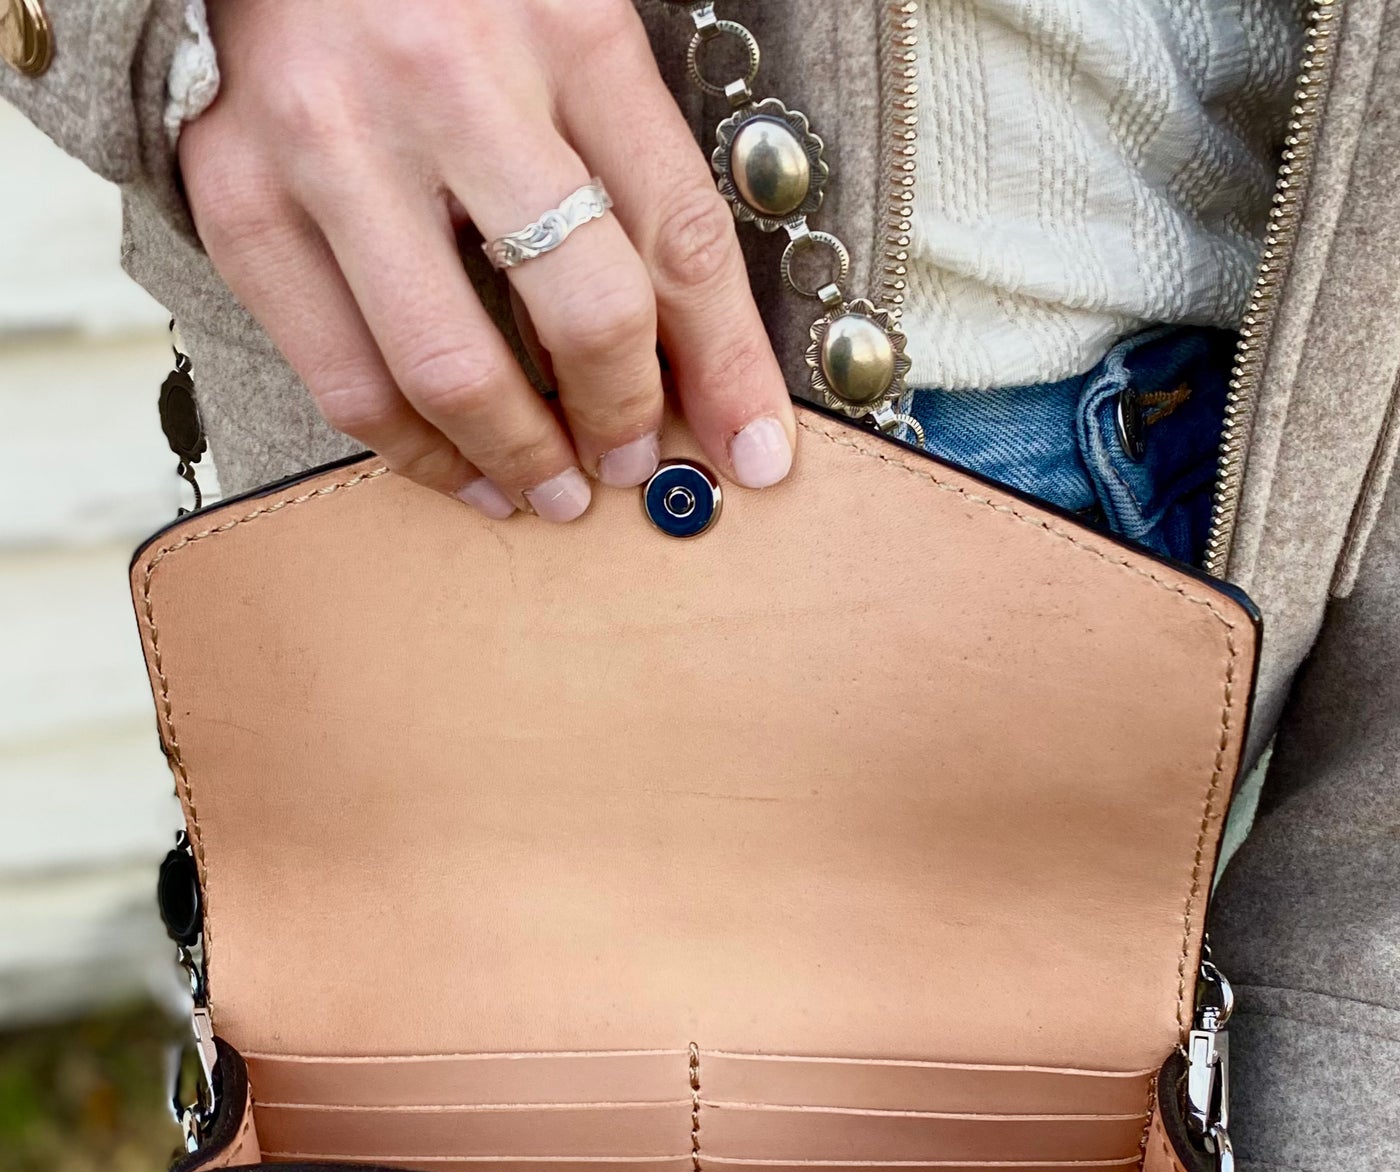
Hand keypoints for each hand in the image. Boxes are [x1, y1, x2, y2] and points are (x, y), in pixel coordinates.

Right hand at [179, 0, 794, 520]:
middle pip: (583, 311)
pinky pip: (345, 382)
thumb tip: (693, 348)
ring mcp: (335, 145)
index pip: (678, 233)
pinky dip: (417, 454)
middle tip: (633, 463)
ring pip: (452, 371)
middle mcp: (447, 81)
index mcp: (562, 25)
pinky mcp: (241, 199)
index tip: (752, 451)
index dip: (728, 368)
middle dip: (623, 419)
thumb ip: (630, 163)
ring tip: (552, 491)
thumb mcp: (564, 29)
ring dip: (520, 461)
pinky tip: (462, 470)